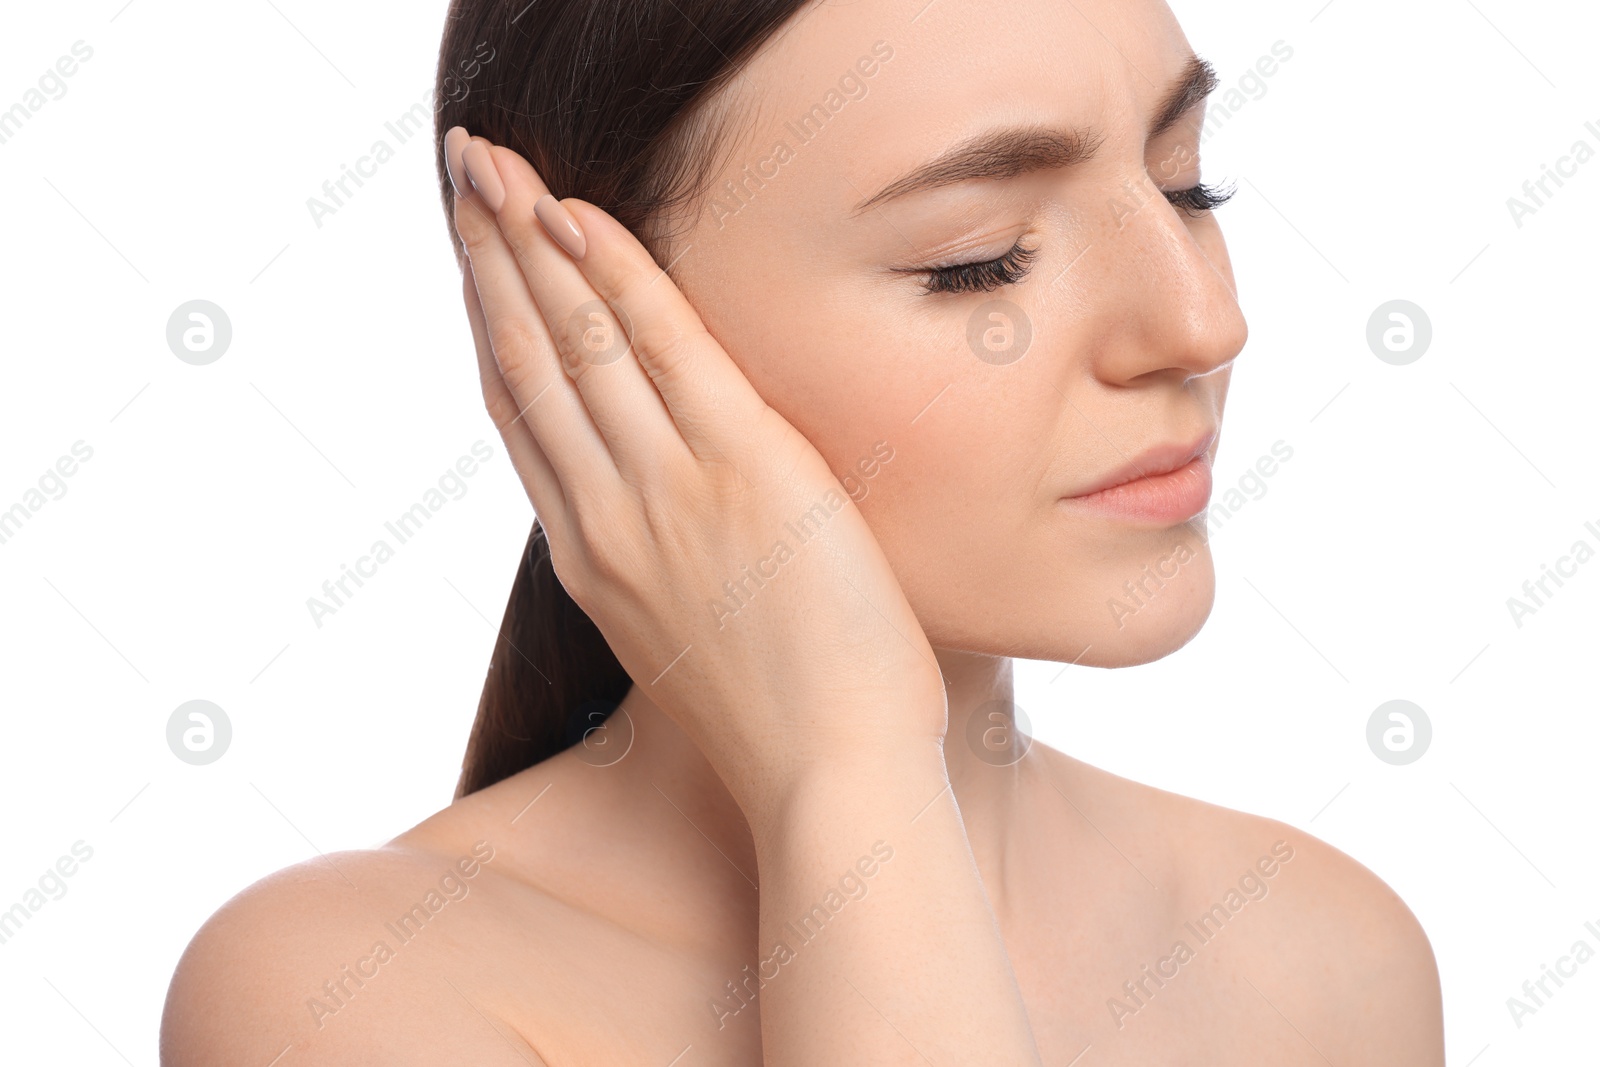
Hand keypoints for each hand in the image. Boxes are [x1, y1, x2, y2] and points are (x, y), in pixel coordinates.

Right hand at [446, 130, 947, 814]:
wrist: (828, 780)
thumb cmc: (778, 722)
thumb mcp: (681, 639)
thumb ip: (650, 565)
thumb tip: (648, 510)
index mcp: (590, 558)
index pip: (524, 419)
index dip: (493, 329)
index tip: (476, 268)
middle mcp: (604, 516)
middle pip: (525, 361)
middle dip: (488, 259)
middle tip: (462, 175)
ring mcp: (664, 490)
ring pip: (574, 341)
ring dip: (528, 240)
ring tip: (492, 165)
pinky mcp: (743, 470)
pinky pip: (663, 346)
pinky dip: (614, 273)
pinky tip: (577, 213)